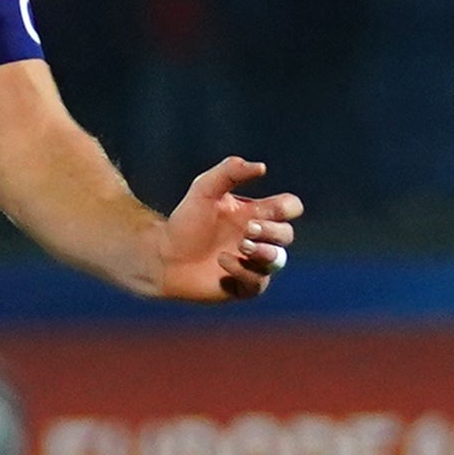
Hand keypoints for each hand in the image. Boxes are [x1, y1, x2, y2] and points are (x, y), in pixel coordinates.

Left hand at [152, 156, 299, 302]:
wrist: (163, 255)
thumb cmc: (186, 220)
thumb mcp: (204, 189)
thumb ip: (230, 171)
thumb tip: (262, 168)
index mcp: (257, 214)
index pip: (290, 208)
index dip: (288, 208)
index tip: (270, 207)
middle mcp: (260, 239)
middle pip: (287, 235)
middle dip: (271, 231)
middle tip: (248, 229)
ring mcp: (254, 264)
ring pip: (278, 260)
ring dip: (264, 252)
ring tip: (243, 245)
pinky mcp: (243, 286)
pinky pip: (257, 282)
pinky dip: (243, 270)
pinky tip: (222, 260)